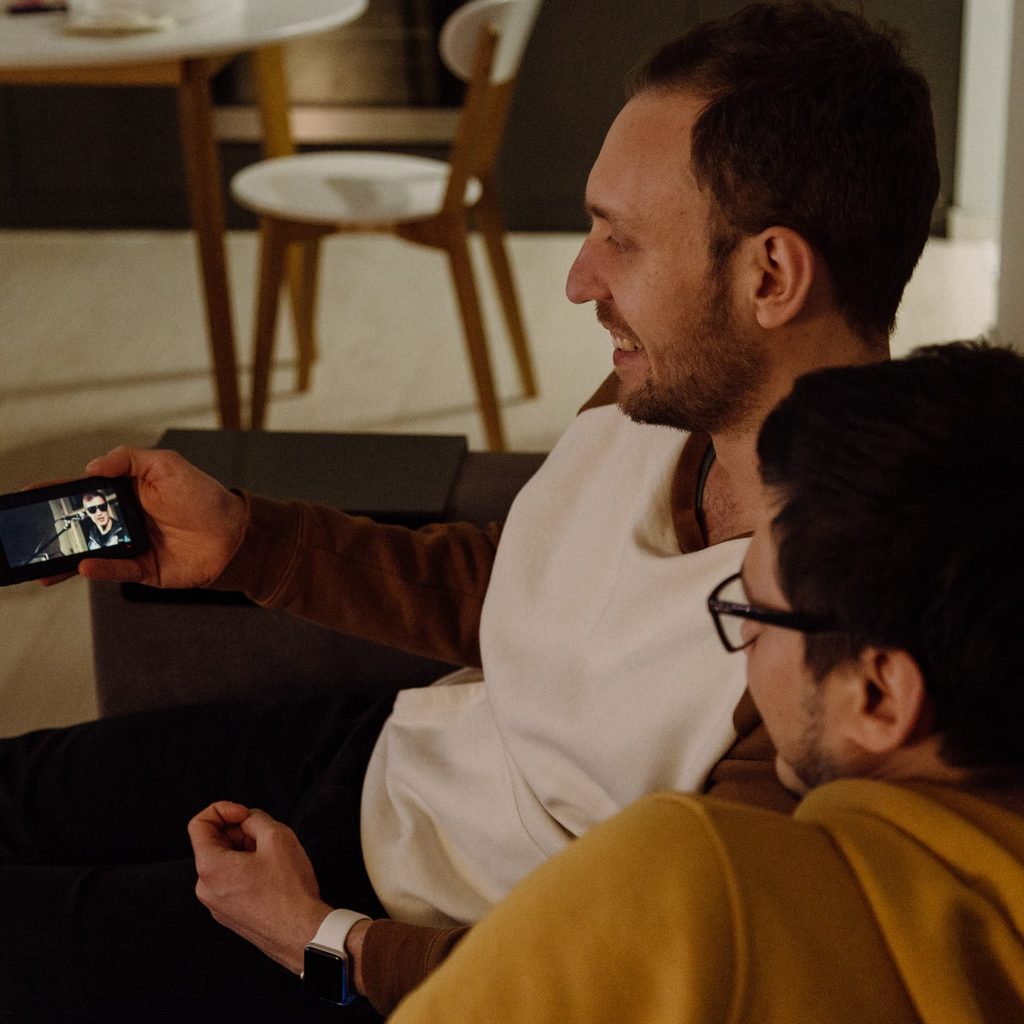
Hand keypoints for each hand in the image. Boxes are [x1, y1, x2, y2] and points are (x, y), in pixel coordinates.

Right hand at [41, 446, 246, 589]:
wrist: (235, 533)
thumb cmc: (204, 496)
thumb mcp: (167, 465)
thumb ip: (128, 459)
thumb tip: (91, 467)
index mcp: (127, 492)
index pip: (83, 492)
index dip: (56, 493)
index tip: (28, 496)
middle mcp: (126, 520)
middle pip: (81, 525)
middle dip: (54, 529)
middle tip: (27, 533)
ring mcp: (133, 546)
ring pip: (91, 552)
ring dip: (66, 558)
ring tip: (42, 564)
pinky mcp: (144, 569)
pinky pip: (116, 570)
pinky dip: (100, 569)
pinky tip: (84, 565)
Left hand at [189, 801, 331, 973]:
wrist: (301, 934)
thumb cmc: (289, 889)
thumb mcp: (277, 836)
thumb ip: (255, 818)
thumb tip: (246, 820)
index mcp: (210, 868)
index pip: (199, 824)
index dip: (223, 809)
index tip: (245, 814)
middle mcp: (205, 888)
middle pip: (213, 843)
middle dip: (238, 832)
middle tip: (266, 836)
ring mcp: (216, 905)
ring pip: (223, 862)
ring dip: (244, 851)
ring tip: (272, 858)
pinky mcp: (229, 915)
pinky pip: (229, 881)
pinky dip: (246, 869)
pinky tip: (271, 876)